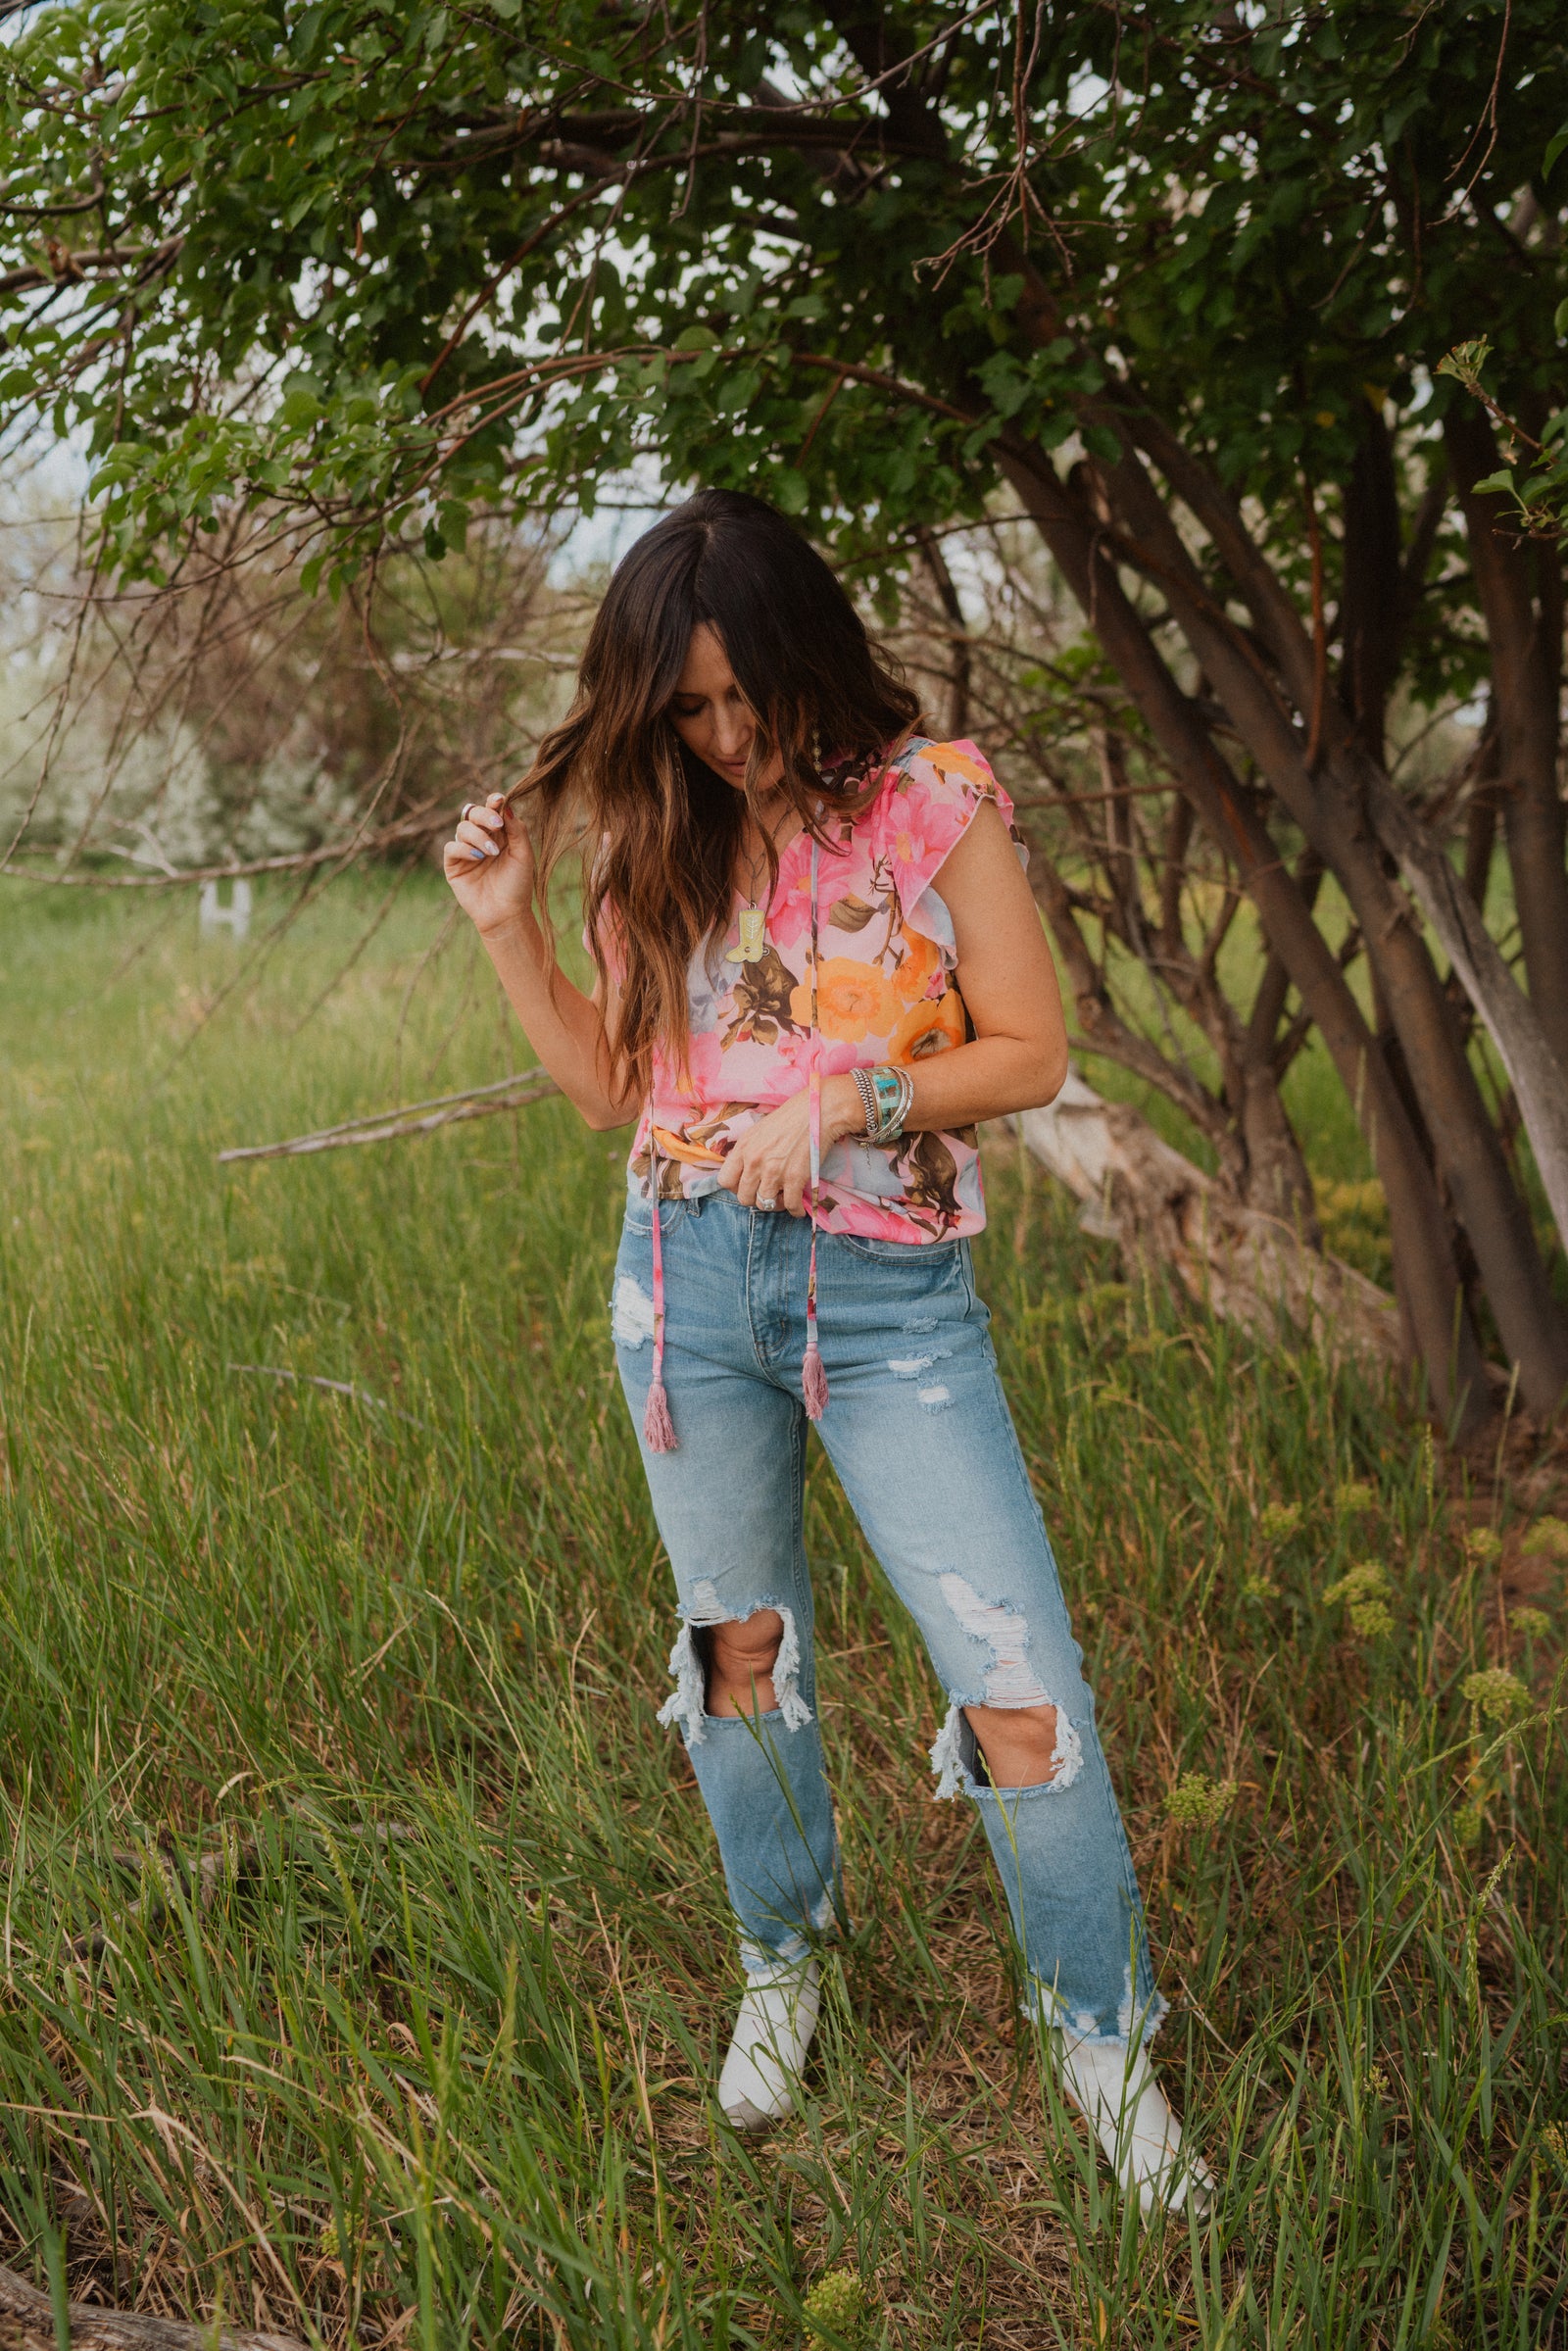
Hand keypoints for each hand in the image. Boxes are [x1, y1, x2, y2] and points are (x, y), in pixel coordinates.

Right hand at [443, 792, 535, 936]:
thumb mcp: (524, 855)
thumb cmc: (518, 885)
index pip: (492, 810)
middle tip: (496, 825)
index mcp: (499, 834)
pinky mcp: (454, 865)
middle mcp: (481, 839)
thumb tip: (506, 805)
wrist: (506, 914)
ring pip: (462, 828)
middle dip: (484, 816)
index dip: (493, 802)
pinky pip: (452, 847)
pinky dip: (464, 849)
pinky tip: (478, 858)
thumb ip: (516, 830)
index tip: (499, 800)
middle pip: (474, 814)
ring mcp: (466, 851)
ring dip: (478, 836)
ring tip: (492, 852)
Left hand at [717, 1077, 863, 1216]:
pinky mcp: (795, 1179)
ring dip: (773, 1205)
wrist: (816, 1111)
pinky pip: (790, 1206)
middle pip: (743, 1197)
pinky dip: (795, 1210)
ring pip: (764, 1204)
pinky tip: (798, 1207)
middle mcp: (754, 1162)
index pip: (725, 1181)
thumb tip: (742, 1171)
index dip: (735, 1187)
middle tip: (766, 1192)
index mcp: (743, 1148)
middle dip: (754, 1198)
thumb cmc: (789, 1118)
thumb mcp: (757, 1131)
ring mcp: (774, 1172)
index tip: (748, 1184)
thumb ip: (746, 1151)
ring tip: (782, 1198)